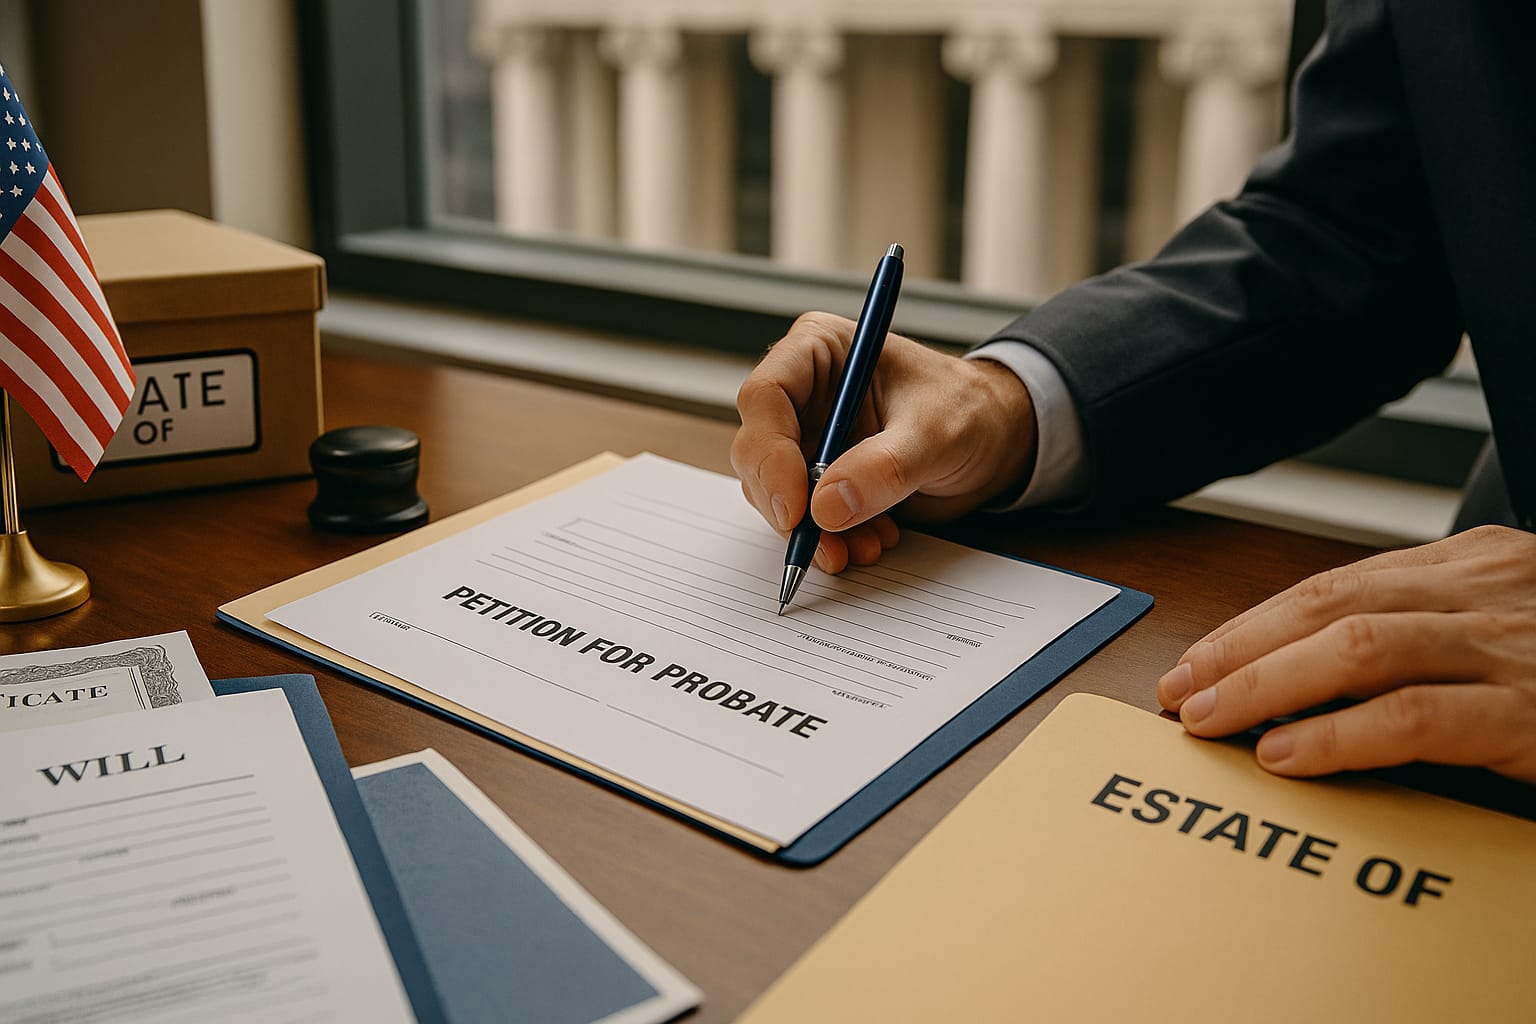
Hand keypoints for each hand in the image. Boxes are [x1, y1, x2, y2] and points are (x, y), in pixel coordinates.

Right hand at [731, 312, 1036, 571]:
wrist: (992, 443)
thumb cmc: (969, 411)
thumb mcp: (936, 434)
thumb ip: (884, 467)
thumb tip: (825, 508)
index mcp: (820, 351)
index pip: (764, 397)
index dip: (770, 454)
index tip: (796, 508)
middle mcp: (802, 393)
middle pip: (758, 451)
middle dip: (788, 504)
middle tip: (824, 544)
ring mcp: (806, 438)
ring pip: (774, 492)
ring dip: (813, 531)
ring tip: (867, 545)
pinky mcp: (818, 479)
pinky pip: (802, 518)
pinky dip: (830, 540)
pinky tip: (871, 541)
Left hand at [1157, 525, 1535, 783]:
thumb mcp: (1507, 628)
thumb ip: (1423, 633)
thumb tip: (1312, 673)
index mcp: (1472, 566)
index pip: (1336, 585)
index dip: (1254, 625)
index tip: (1198, 661)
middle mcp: (1482, 591)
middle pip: (1331, 606)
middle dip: (1241, 650)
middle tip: (1182, 691)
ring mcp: (1505, 647)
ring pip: (1356, 648)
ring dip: (1266, 686)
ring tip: (1212, 722)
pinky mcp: (1528, 714)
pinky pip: (1412, 716)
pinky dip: (1338, 735)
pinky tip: (1288, 754)